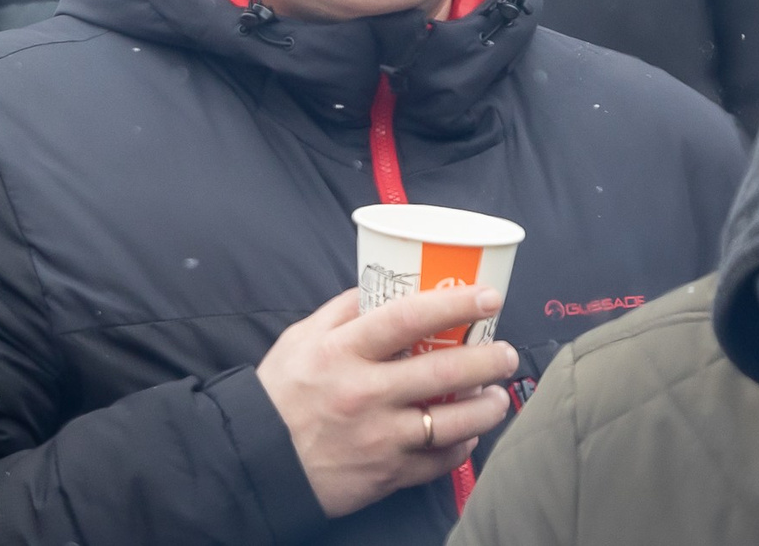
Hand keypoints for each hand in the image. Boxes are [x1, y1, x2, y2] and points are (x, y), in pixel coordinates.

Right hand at [258, 286, 517, 518]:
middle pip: (444, 371)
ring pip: (453, 421)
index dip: (455, 304)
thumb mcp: (300, 340)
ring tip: (498, 395)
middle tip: (507, 351)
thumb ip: (343, 311)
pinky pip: (438, 462)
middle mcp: (365, 394)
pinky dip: (462, 447)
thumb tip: (383, 282)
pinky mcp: (385, 475)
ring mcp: (378, 438)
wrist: (251, 464)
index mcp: (343, 353)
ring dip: (487, 407)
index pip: (408, 318)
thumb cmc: (278, 396)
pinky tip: (469, 434)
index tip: (490, 297)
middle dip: (488, 358)